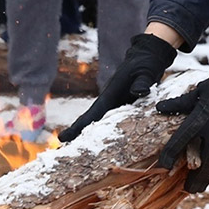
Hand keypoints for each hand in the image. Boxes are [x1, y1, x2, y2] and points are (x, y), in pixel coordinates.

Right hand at [56, 32, 177, 142]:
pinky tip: (104, 145)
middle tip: (62, 152)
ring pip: (100, 122)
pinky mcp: (123, 106)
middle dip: (77, 135)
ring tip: (76, 153)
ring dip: (88, 135)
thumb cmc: (146, 63)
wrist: (147, 56)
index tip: (61, 138)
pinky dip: (105, 132)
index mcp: (111, 94)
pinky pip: (112, 122)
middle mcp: (110, 100)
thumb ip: (143, 81)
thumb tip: (138, 91)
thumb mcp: (147, 70)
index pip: (92, 113)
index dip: (78, 127)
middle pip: (90, 120)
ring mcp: (116, 104)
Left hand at [155, 51, 208, 193]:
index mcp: (200, 117)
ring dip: (206, 179)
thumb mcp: (199, 91)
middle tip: (184, 188)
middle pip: (201, 161)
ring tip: (196, 189)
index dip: (170, 155)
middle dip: (192, 177)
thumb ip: (180, 103)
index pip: (181, 140)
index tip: (164, 166)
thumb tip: (159, 107)